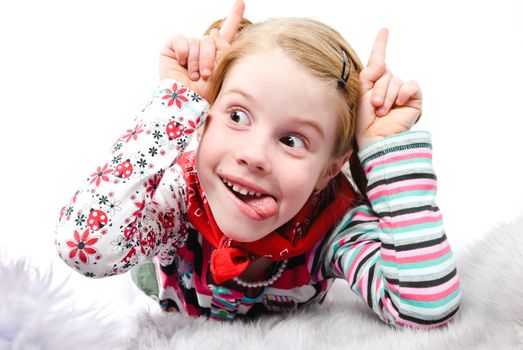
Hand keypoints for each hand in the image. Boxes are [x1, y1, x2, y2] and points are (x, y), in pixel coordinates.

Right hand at [158, 0, 244, 98]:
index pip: (226, 31)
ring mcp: (186, 49)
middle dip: (210, 57)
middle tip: (206, 74)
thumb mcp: (221, 70)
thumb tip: (214, 32)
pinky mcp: (171, 49)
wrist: (187, 101)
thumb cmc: (206, 92)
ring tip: (193, 76)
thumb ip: (223, 48)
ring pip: (196, 41)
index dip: (234, 16)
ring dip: (196, 60)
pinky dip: (183, 51)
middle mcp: (201, 49)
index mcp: (217, 54)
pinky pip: (180, 39)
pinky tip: (182, 64)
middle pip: (210, 40)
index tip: (241, 2)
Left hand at [356, 29, 421, 148]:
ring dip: (387, 95)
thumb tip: (380, 63)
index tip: (384, 30)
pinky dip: (403, 92)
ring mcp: (401, 93)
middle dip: (378, 88)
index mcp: (374, 83)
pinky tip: (398, 103)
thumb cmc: (363, 121)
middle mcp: (388, 86)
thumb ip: (368, 76)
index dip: (381, 44)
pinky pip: (411, 85)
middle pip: (385, 72)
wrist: (375, 140)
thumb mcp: (360, 94)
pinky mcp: (413, 100)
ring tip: (381, 111)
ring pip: (396, 80)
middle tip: (374, 105)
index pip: (378, 60)